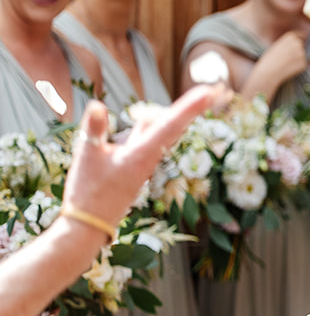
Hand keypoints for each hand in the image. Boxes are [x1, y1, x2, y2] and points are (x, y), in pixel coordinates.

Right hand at [64, 85, 227, 228]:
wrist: (89, 226)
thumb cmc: (88, 192)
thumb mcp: (87, 158)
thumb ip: (94, 130)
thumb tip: (97, 105)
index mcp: (142, 154)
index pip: (170, 125)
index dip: (189, 107)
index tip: (209, 93)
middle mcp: (150, 158)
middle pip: (172, 125)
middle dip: (192, 108)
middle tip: (216, 89)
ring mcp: (145, 163)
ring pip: (159, 132)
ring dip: (171, 115)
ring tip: (198, 98)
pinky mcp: (137, 166)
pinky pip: (149, 140)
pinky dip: (151, 126)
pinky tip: (147, 117)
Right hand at [255, 31, 308, 91]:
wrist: (269, 71)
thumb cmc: (270, 59)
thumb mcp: (277, 45)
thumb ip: (288, 43)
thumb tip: (297, 44)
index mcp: (290, 37)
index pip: (302, 35)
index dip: (301, 39)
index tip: (302, 42)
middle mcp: (298, 43)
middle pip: (302, 45)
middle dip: (298, 50)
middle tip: (288, 57)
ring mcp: (302, 53)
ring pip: (302, 55)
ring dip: (297, 59)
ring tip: (286, 63)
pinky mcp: (304, 63)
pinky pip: (302, 64)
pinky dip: (298, 67)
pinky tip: (289, 68)